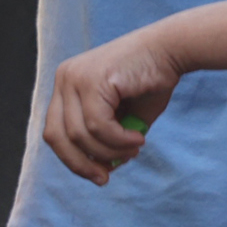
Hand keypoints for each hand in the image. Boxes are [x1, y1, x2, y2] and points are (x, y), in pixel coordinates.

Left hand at [43, 30, 182, 184]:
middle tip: (106, 176)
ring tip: (134, 149)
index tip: (99, 175)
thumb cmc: (151, 82)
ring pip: (81, 136)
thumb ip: (108, 141)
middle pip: (56, 137)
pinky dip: (119, 141)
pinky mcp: (92, 80)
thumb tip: (102, 171)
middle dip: (81, 163)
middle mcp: (64, 79)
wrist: (171, 50)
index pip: (54, 133)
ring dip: (110, 151)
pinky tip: (137, 139)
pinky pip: (98, 127)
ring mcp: (75, 78)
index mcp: (67, 86)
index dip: (73, 160)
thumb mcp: (125, 119)